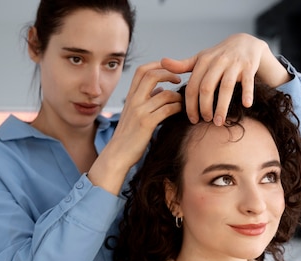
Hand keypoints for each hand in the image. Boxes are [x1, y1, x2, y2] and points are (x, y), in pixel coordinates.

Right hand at [88, 62, 181, 194]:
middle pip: (152, 75)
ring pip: (164, 94)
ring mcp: (139, 112)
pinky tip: (181, 111)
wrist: (117, 155)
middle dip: (169, 74)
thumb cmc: (129, 136)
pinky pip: (167, 109)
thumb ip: (146, 100)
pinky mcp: (146, 124)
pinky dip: (177, 108)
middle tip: (179, 80)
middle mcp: (134, 101)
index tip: (171, 70)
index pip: (142, 70)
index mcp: (130, 97)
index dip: (158, 65)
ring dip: (177, 96)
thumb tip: (161, 90)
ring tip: (183, 102)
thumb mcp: (134, 114)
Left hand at [161, 33, 290, 125]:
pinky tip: (246, 106)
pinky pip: (248, 81)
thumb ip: (182, 65)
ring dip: (222, 106)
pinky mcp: (249, 66)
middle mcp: (217, 61)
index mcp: (203, 61)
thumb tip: (162, 62)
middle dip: (204, 107)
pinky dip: (247, 93)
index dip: (191, 105)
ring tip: (218, 122)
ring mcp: (234, 63)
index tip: (192, 119)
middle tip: (205, 121)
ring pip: (226, 87)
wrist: (245, 42)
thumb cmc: (218, 56)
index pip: (193, 86)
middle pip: (207, 87)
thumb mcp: (200, 59)